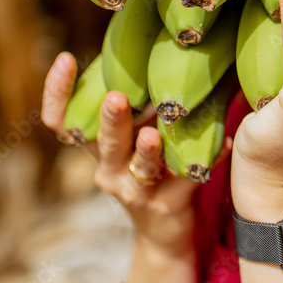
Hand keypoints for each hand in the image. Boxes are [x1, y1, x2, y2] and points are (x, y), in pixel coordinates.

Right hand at [41, 54, 225, 250]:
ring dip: (147, 150)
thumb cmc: (153, 171)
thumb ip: (143, 108)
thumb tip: (168, 49)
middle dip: (109, 118)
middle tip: (115, 97)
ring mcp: (135, 190)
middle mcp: (109, 169)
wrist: (166, 233)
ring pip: (138, 168)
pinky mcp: (166, 205)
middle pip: (101, 143)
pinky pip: (186, 181)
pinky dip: (206, 160)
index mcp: (99, 148)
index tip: (65, 57)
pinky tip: (224, 145)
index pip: (64, 122)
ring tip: (152, 136)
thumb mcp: (138, 139)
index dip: (58, 94)